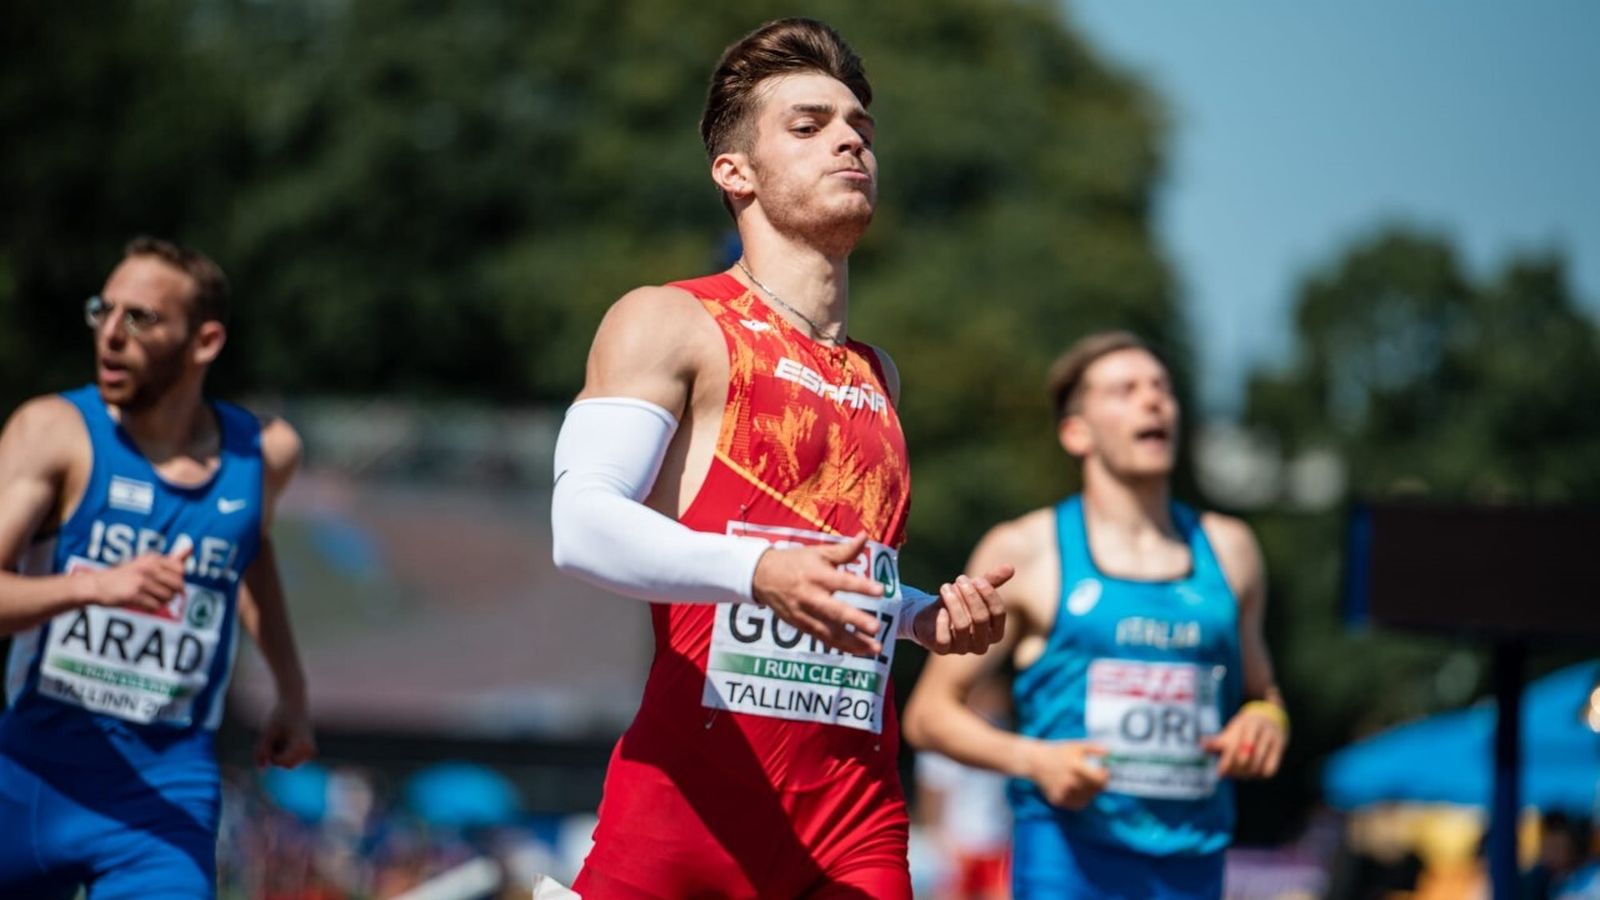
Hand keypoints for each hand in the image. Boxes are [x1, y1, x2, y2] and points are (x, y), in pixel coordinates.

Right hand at [82, 546, 190, 613]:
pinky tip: (141, 602)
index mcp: (153, 559)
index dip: (178, 579)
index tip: (168, 582)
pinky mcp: (133, 595)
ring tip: (149, 597)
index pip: (180, 569)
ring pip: (167, 597)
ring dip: (161, 601)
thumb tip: (191, 547)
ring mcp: (140, 581)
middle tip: (160, 593)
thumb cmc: (127, 575)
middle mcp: (148, 567)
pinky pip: (154, 606)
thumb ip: (170, 559)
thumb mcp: (147, 562)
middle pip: (177, 584)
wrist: (98, 585)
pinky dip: (150, 607)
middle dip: (173, 592)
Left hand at [255, 698, 315, 768]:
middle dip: (276, 755)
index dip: (272, 755)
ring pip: (287, 764)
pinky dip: (284, 753)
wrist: (294, 704)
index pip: (283, 763)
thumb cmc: (280, 715)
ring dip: (280, 753)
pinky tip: (286, 739)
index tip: (271, 740)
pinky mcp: (307, 753)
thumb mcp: (267, 732)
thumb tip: (261, 768)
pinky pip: (290, 760)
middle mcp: (310, 751)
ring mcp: (310, 753)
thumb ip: (262, 750)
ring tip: (282, 736)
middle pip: (286, 765)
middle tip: (276, 737)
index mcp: (303, 744)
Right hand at [752, 533, 885, 656]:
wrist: (761, 576)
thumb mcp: (819, 553)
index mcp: (818, 575)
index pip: (842, 581)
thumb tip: (865, 536)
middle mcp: (811, 596)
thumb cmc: (796, 562)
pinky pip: (823, 639)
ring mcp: (805, 614)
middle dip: (856, 620)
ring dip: (853, 642)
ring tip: (875, 648)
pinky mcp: (801, 626)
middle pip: (835, 611)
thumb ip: (845, 550)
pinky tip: (860, 651)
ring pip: (830, 632)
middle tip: (876, 627)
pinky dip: (841, 647)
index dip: (861, 586)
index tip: (881, 591)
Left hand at [914, 566, 1012, 654]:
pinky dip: (941, 621)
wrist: (931, 616)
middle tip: (960, 579)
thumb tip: (1010, 567)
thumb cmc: (958, 603)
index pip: (999, 613)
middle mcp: (982, 644)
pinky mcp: (943, 650)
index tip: (977, 579)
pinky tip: (939, 609)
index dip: (989, 594)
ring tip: (946, 587)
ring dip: (954, 602)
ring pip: (962, 626)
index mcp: (995, 632)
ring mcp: (962, 649)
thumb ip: (991, 581)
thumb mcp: (974, 590)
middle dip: (970, 595)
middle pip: (981, 618)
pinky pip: (944, 639)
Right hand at [1023, 739, 1109, 809]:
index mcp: (1075, 766)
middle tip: (1097, 778)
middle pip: (1095, 790)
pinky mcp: (1058, 800)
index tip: (1105, 772)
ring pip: (1087, 798)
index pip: (1099, 779)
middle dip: (1099, 784)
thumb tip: (1111, 752)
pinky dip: (1081, 799)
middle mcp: (1069, 781)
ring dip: (1091, 792)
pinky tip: (1078, 790)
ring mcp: (1063, 792)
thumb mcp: (1076, 745)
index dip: (1106, 776)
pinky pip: (1076, 804)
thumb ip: (1094, 748)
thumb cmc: (1058, 752)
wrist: (1035, 761)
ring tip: (1086, 783)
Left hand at [1202, 704, 1286, 778]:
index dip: (1227, 762)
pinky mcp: (1280, 748)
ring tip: (1239, 776)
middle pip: (1246, 757)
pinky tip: (1253, 775)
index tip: (1220, 773)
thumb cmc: (1245, 729)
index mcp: (1248, 724)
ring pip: (1258, 764)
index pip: (1236, 746)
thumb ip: (1218, 740)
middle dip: (1236, 769)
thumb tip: (1202, 746)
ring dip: (1246, 774)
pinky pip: (1270, 769)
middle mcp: (1262, 730)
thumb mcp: (1232, 731)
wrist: (1270, 718)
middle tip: (1229, 774)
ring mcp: (1273, 739)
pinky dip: (1260, 775)